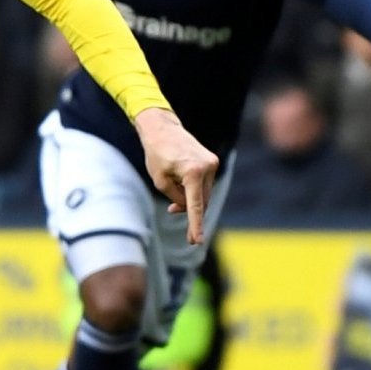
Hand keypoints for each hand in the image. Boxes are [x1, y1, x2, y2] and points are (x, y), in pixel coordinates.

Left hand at [133, 108, 220, 245]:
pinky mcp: (212, 161)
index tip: (197, 241)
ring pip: (204, 193)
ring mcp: (212, 163)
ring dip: (191, 199)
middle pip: (201, 201)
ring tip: (172, 191)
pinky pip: (204, 184)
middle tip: (175, 216)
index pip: (196, 205)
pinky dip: (195, 189)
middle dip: (189, 211)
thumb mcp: (160, 181)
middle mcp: (208, 167)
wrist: (162, 128)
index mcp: (193, 172)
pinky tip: (180, 181)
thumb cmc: (157, 154)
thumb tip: (188, 207)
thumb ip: (175, 198)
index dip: (196, 225)